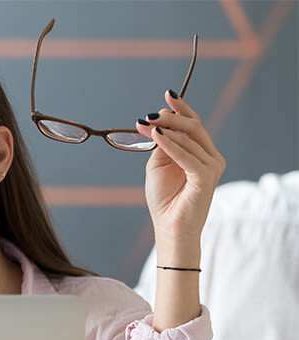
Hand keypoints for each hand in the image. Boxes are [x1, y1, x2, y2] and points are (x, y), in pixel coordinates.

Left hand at [136, 91, 225, 247]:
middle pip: (193, 127)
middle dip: (170, 117)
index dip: (182, 108)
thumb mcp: (158, 166)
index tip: (167, 94)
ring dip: (165, 129)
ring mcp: (212, 166)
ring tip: (145, 124)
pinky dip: (171, 144)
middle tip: (149, 114)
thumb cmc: (165, 200)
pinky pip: (187, 155)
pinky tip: (156, 136)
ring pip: (190, 138)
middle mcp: (211, 157)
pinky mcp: (207, 176)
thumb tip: (159, 122)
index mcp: (201, 153)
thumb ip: (161, 145)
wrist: (170, 227)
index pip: (194, 124)